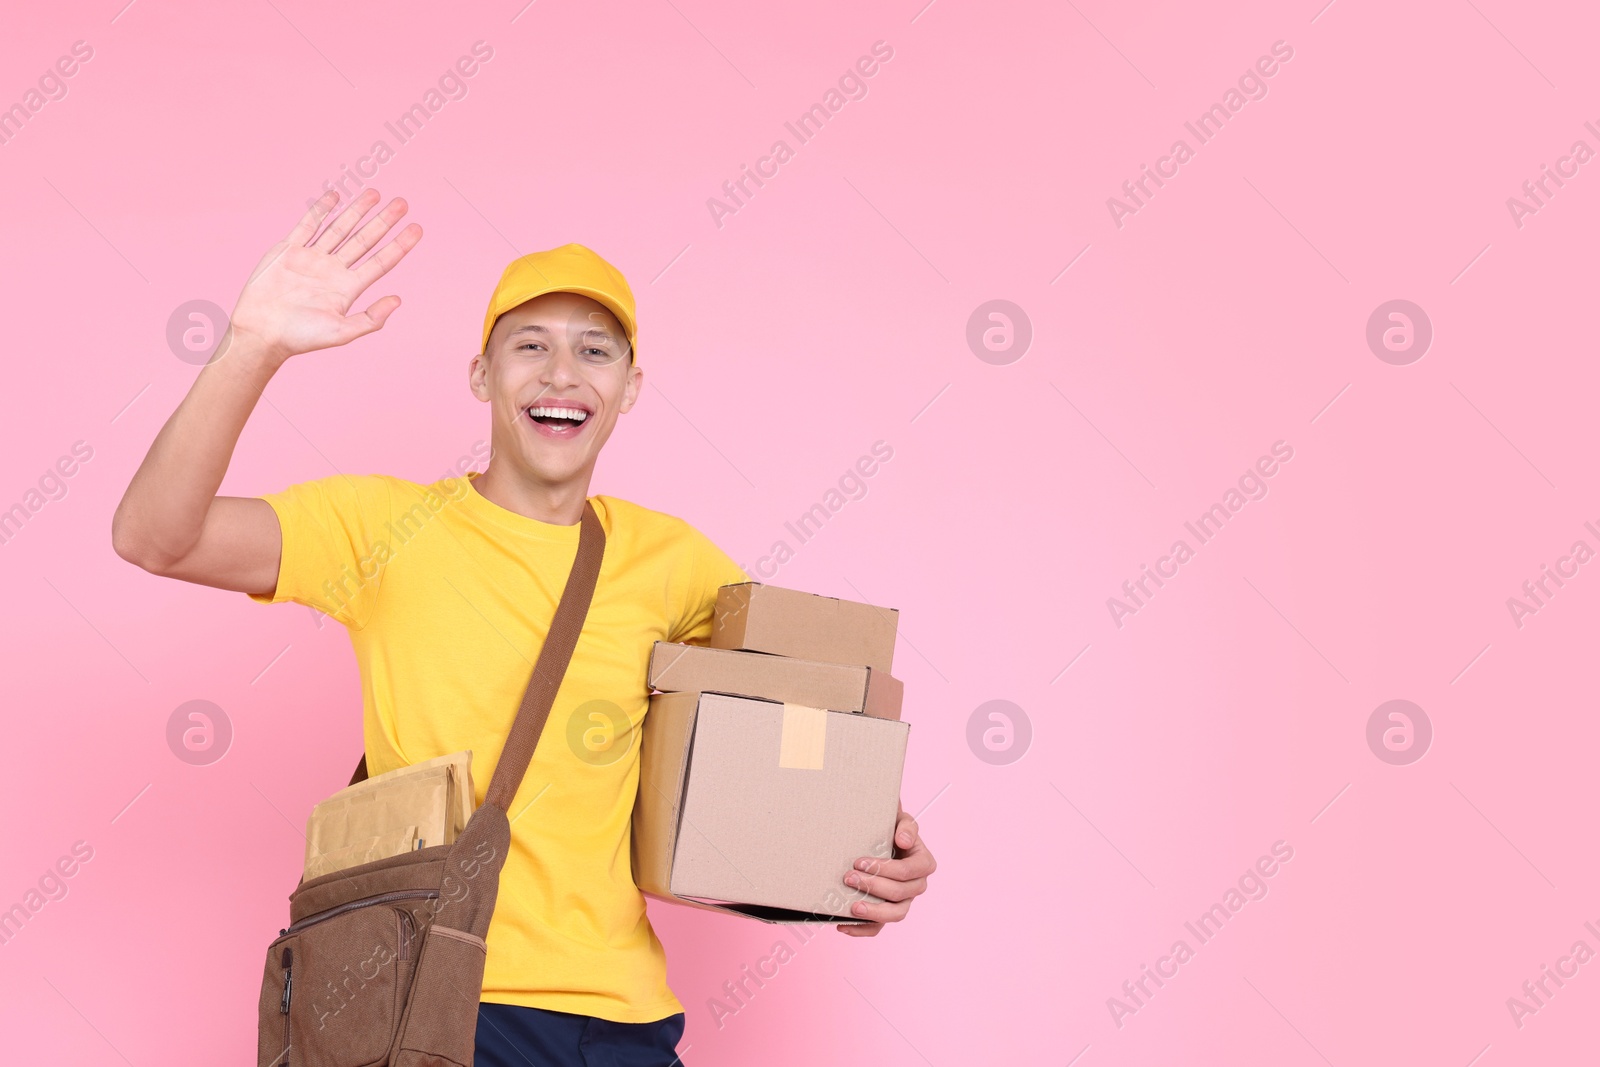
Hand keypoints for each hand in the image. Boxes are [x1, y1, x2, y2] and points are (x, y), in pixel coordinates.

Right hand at [225, 188, 421, 364]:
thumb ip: (371, 318)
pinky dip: (321, 210)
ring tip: (375, 194)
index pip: (381, 261)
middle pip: (365, 240)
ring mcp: (312, 258)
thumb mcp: (341, 332)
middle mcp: (333, 270)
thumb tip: (398, 300)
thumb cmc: (300, 338)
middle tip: (403, 203)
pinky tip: (335, 197)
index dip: (400, 245)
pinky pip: (308, 225)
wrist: (261, 332)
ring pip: (340, 228)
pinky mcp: (289, 250)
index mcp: (348, 288)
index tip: (417, 228)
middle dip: (383, 222)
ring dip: (357, 211)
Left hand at [837, 806, 934, 935]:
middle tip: (848, 877)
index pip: (907, 871)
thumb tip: (903, 841)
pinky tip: (843, 925)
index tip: (859, 862)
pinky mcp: (888, 912)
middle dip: (873, 886)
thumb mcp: (901, 820)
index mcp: (923, 863)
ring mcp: (904, 901)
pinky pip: (879, 927)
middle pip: (900, 893)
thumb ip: (907, 826)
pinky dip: (862, 929)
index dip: (885, 869)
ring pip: (895, 914)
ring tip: (852, 906)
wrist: (880, 838)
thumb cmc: (891, 828)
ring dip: (873, 912)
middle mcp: (917, 885)